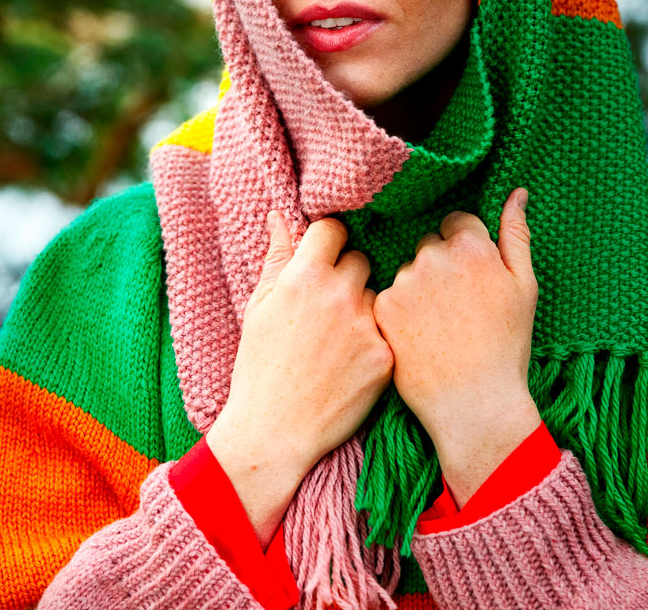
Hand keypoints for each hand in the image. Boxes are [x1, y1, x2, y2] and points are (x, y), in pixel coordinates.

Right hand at [207, 212, 392, 541]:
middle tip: (332, 306)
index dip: (330, 242)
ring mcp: (367, 325)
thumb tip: (279, 215)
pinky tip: (354, 363)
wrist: (274, 431)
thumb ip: (277, 256)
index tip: (326, 258)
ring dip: (365, 307)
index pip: (335, 229)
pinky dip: (376, 342)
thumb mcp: (259, 306)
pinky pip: (388, 331)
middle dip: (349, 275)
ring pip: (379, 295)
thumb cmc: (260, 366)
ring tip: (341, 339)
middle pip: (362, 259)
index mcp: (305, 276)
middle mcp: (340, 294)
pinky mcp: (386, 355)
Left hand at [373, 189, 540, 505]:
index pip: (456, 223)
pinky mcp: (383, 307)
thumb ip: (516, 233)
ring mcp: (405, 281)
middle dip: (440, 267)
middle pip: (429, 245)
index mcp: (471, 246)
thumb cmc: (506, 345)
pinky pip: (389, 295)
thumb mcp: (524, 286)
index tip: (471, 282)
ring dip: (418, 288)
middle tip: (456, 308)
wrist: (475, 403)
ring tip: (438, 327)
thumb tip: (516, 192)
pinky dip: (400, 311)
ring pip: (408, 271)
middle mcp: (434, 256)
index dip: (465, 252)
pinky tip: (418, 337)